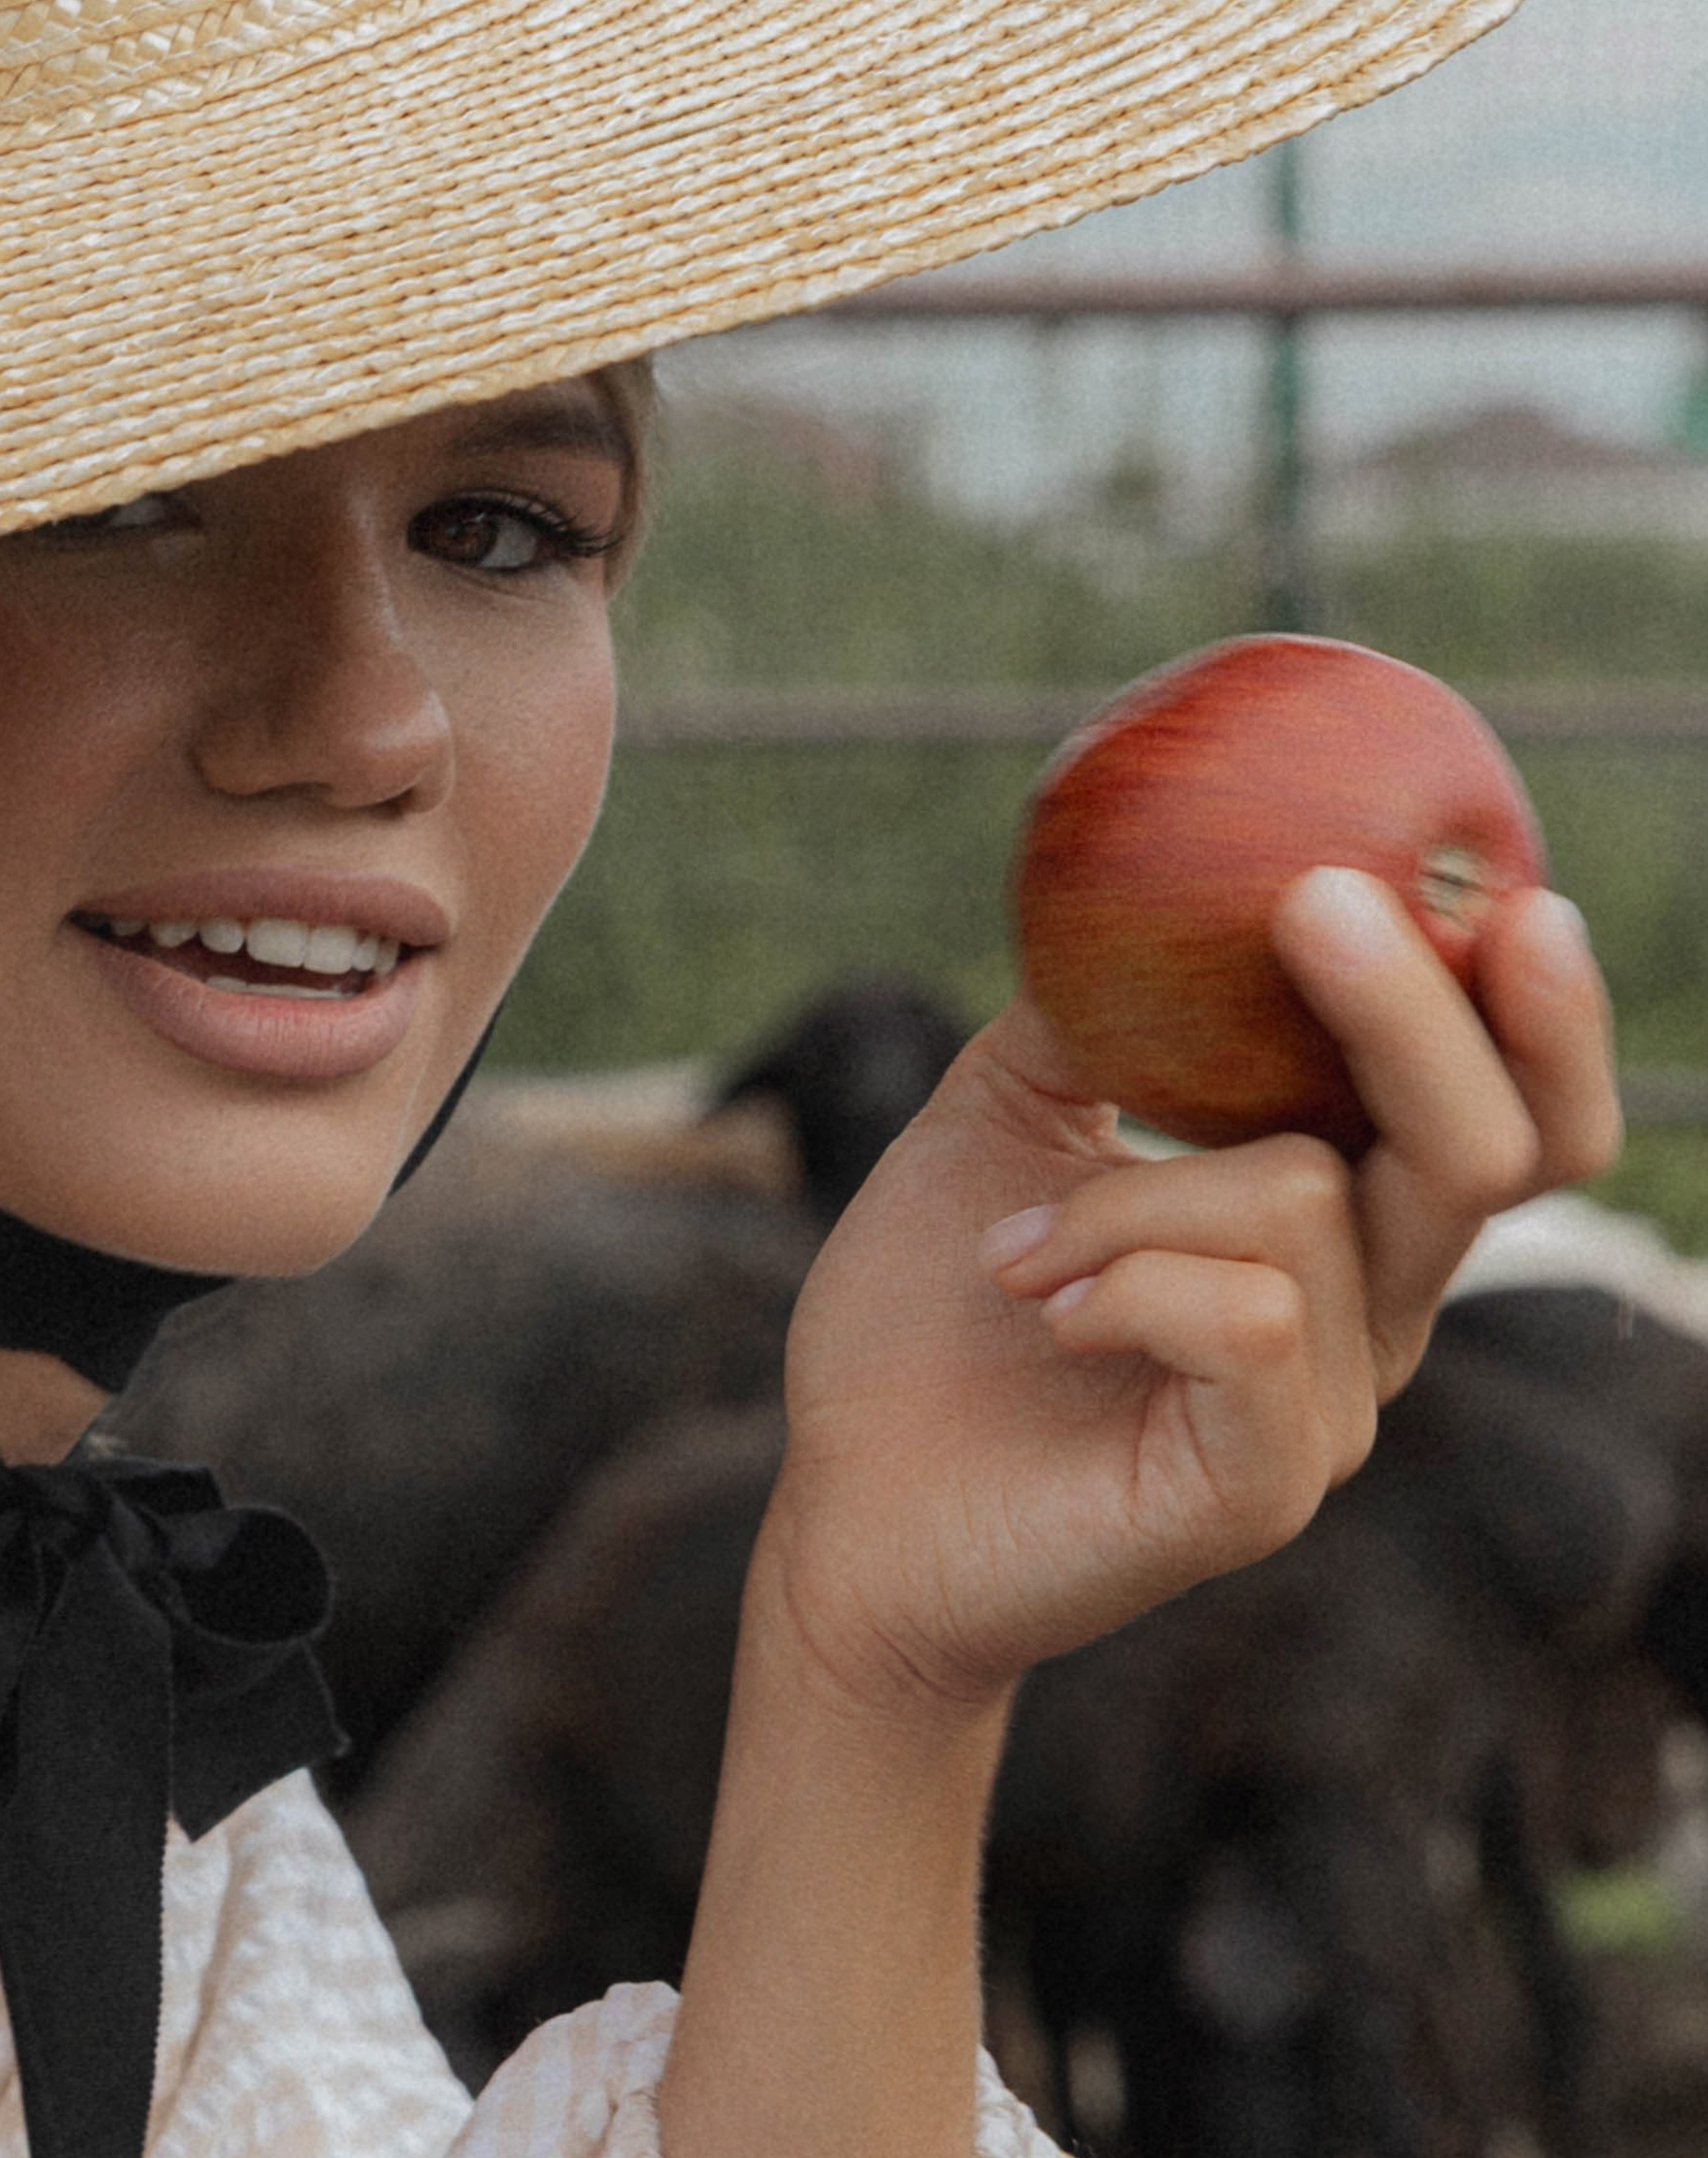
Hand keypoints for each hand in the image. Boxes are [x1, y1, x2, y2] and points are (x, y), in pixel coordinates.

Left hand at [760, 868, 1619, 1720]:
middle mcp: (1362, 1312)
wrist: (848, 1491)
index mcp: (1328, 1221)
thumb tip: (1148, 884)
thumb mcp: (996, 1118)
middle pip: (1486, 1148)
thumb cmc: (927, 1313)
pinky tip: (1042, 1310)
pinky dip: (1120, 1279)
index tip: (1499, 892)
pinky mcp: (1265, 1484)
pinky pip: (1249, 1317)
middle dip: (1419, 1014)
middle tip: (1323, 903)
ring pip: (1307, 1199)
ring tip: (1012, 1253)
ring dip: (1123, 1193)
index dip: (1528, 1012)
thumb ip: (1089, 1013)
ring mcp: (1324, 1407)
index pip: (1497, 1111)